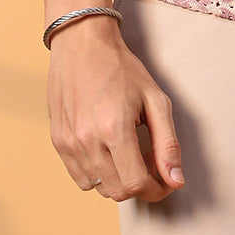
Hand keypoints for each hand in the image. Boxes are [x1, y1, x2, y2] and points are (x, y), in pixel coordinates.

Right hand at [47, 14, 183, 202]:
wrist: (82, 43)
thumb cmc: (121, 67)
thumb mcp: (154, 99)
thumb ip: (167, 143)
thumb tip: (176, 181)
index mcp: (114, 129)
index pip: (137, 184)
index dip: (156, 189)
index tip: (166, 182)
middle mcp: (87, 141)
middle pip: (118, 191)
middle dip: (140, 184)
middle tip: (150, 160)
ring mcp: (69, 143)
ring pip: (98, 188)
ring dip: (119, 180)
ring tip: (128, 152)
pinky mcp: (58, 141)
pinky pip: (80, 178)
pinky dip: (98, 174)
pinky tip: (108, 150)